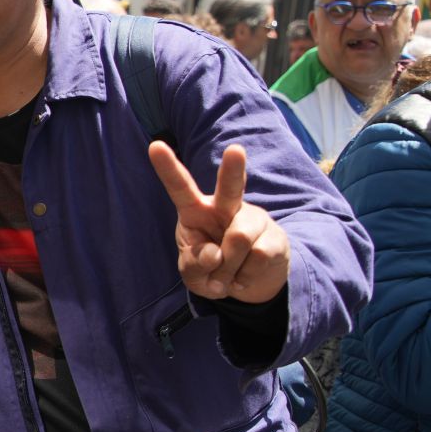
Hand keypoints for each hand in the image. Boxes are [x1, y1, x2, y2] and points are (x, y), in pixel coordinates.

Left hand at [148, 141, 289, 302]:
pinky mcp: (275, 236)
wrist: (250, 285)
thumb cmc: (212, 271)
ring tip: (227, 275)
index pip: (180, 188)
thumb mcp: (193, 274)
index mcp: (196, 211)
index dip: (167, 169)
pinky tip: (244, 276)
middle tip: (235, 150)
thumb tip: (215, 254)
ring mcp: (253, 219)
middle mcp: (226, 207)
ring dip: (229, 268)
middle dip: (233, 169)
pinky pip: (258, 257)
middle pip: (231, 187)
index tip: (155, 145)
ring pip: (239, 239)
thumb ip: (194, 265)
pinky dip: (245, 276)